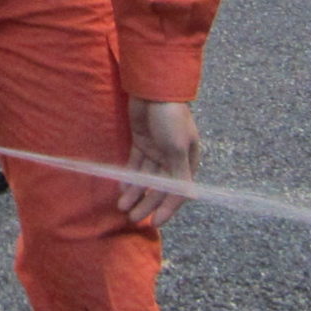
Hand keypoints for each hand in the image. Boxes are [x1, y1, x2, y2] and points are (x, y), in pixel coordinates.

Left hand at [118, 98, 199, 226]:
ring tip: (122, 207)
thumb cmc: (170, 117)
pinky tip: (121, 189)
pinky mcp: (142, 141)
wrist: (154, 88)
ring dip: (135, 193)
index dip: (167, 208)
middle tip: (132, 218)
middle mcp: (173, 158)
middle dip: (146, 203)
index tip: (154, 222)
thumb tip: (188, 198)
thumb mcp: (177, 148)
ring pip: (145, 178)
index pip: (177, 191)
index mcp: (188, 161)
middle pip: (159, 187)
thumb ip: (180, 174)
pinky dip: (129, 177)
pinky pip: (135, 165)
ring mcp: (157, 150)